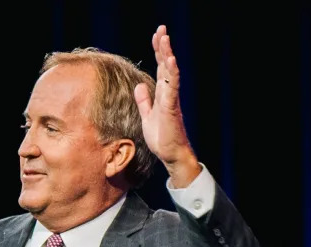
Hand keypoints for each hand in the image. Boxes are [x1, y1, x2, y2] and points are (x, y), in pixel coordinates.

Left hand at [133, 25, 199, 186]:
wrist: (171, 154)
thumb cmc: (162, 138)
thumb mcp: (147, 117)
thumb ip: (144, 101)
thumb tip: (138, 86)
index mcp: (163, 94)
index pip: (160, 68)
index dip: (158, 52)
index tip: (156, 36)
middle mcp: (168, 93)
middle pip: (166, 65)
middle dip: (163, 47)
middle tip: (161, 28)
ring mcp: (171, 99)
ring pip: (170, 73)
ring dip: (167, 55)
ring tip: (165, 38)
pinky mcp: (171, 108)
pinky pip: (172, 87)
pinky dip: (172, 73)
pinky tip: (170, 61)